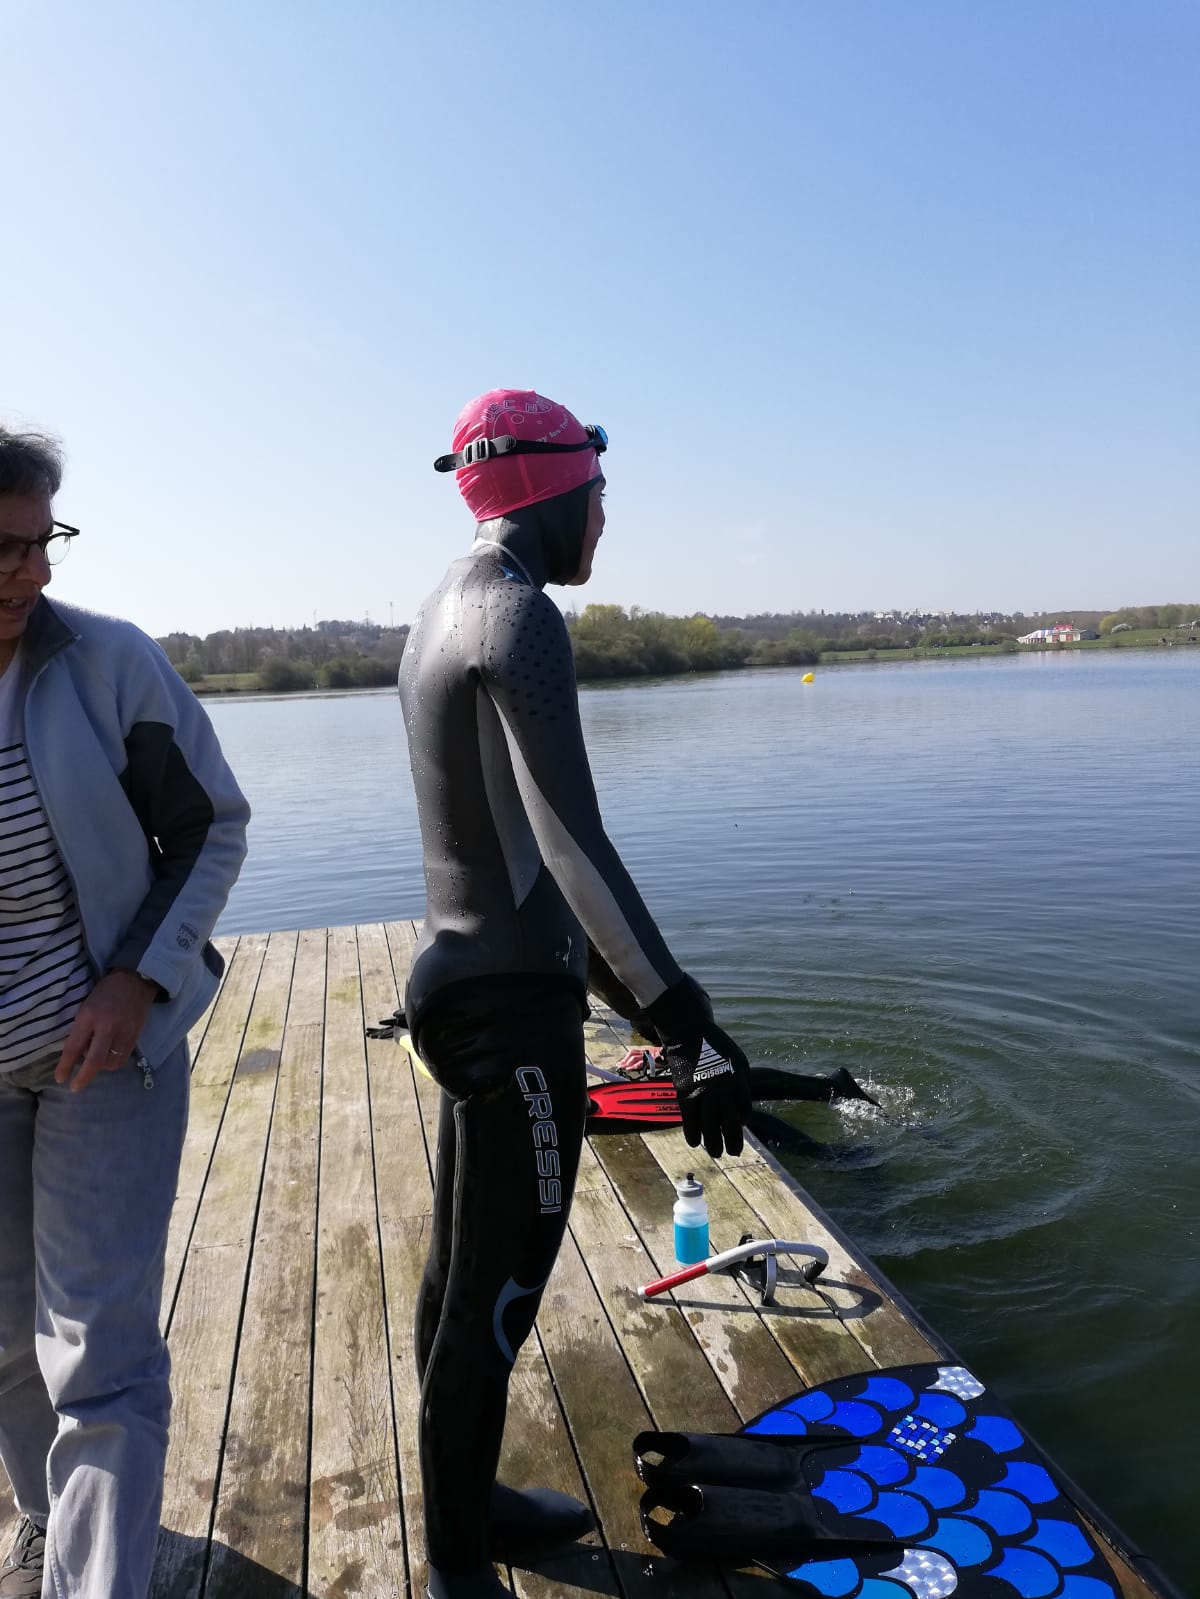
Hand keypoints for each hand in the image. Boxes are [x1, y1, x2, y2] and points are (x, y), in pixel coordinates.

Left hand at [54, 971, 157, 1093]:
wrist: (135, 980)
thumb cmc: (105, 994)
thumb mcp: (86, 1008)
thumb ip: (82, 1031)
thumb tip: (79, 1056)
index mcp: (89, 1016)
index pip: (73, 1047)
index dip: (65, 1066)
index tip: (60, 1079)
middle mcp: (107, 1025)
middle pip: (94, 1060)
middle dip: (83, 1077)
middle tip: (75, 1087)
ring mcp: (124, 1031)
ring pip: (110, 1063)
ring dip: (101, 1066)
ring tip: (98, 1055)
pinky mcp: (137, 1035)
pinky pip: (123, 1058)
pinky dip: (113, 1061)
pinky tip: (109, 1053)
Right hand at [639, 977, 750, 1158]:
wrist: (689, 1033)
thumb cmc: (717, 1045)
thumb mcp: (739, 1059)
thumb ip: (742, 1082)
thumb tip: (743, 1106)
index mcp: (738, 1081)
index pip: (744, 1111)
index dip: (742, 1120)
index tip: (739, 1124)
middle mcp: (722, 1090)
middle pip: (729, 1123)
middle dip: (732, 1141)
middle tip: (732, 1153)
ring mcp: (703, 1093)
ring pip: (709, 1126)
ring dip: (713, 1143)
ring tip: (715, 1153)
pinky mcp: (685, 1093)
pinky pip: (689, 1119)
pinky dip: (692, 1132)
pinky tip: (695, 1142)